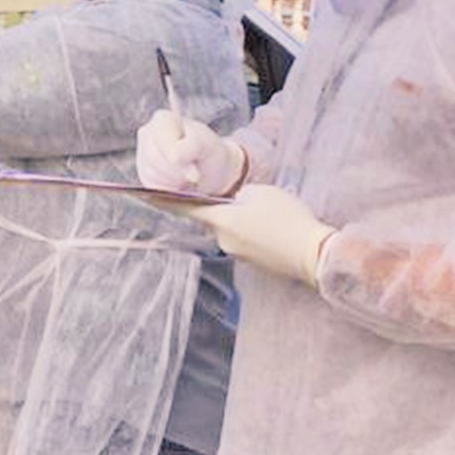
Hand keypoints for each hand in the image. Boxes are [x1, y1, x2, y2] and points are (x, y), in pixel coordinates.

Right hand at [136, 109, 246, 196]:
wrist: (210, 171)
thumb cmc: (210, 153)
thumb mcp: (208, 146)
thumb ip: (192, 146)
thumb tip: (173, 157)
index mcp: (163, 119)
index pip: (163, 143)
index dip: (179, 161)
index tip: (194, 173)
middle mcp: (147, 133)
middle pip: (154, 158)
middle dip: (177, 172)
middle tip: (194, 175)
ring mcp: (142, 153)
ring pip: (151, 173)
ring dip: (174, 181)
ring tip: (186, 176)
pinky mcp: (143, 173)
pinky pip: (150, 185)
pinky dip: (167, 189)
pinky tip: (178, 182)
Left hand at [169, 185, 335, 287]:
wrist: (313, 255)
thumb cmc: (288, 219)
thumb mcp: (261, 193)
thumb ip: (239, 195)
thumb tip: (233, 201)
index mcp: (221, 220)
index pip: (184, 208)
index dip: (162, 199)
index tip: (142, 193)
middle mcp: (222, 240)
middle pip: (210, 217)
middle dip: (220, 206)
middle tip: (243, 197)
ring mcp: (236, 253)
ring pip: (228, 228)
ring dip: (239, 219)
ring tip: (267, 212)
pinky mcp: (251, 261)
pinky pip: (242, 240)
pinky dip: (250, 230)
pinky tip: (271, 227)